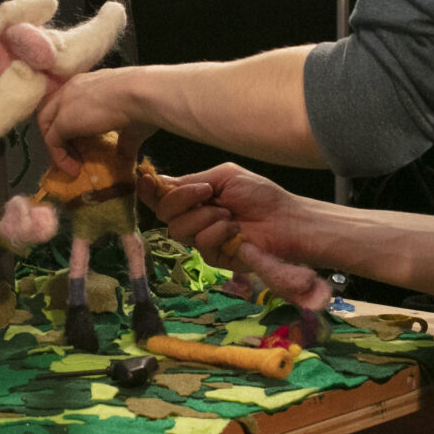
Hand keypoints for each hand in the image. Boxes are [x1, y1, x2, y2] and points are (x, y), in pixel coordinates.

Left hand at [37, 68, 145, 174]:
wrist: (141, 93)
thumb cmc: (143, 101)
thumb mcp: (131, 120)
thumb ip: (124, 139)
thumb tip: (127, 157)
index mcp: (87, 83)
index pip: (66, 101)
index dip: (70, 122)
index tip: (83, 141)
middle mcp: (71, 88)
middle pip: (50, 111)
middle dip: (57, 133)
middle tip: (74, 152)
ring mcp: (64, 103)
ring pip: (47, 125)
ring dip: (57, 146)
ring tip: (73, 164)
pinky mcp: (63, 121)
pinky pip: (52, 142)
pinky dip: (59, 158)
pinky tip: (74, 169)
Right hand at [144, 163, 313, 269]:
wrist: (285, 220)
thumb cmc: (260, 194)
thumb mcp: (223, 176)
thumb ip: (189, 181)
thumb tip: (156, 182)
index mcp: (193, 197)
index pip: (160, 196)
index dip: (149, 190)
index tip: (148, 182)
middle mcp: (192, 218)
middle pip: (162, 213)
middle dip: (182, 200)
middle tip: (207, 193)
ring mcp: (200, 239)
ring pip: (177, 229)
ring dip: (205, 216)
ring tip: (229, 214)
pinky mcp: (212, 257)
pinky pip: (199, 243)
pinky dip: (217, 232)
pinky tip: (235, 230)